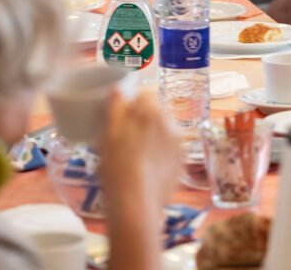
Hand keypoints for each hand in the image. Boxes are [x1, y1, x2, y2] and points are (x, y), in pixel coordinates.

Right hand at [96, 93, 179, 210]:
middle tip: (126, 138)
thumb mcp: (108, 135)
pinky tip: (148, 167)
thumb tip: (117, 90)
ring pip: (164, 131)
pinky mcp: (182, 161)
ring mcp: (179, 143)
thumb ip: (115, 108)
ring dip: (154, 137)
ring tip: (137, 155)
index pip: (145, 97)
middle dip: (144, 121)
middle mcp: (171, 124)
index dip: (131, 106)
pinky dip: (161, 153)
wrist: (137, 202)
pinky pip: (171, 150)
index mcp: (153, 113)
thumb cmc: (117, 167)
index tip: (121, 119)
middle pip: (157, 114)